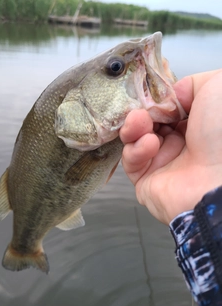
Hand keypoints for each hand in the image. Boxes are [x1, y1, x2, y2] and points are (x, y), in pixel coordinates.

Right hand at [119, 69, 221, 224]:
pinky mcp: (146, 181)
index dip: (156, 101)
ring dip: (134, 127)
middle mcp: (181, 145)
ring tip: (140, 122)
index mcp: (197, 125)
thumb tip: (172, 97)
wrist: (218, 181)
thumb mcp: (217, 87)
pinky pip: (131, 162)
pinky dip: (136, 149)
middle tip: (143, 108)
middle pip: (148, 123)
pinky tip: (149, 144)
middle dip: (142, 112)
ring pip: (135, 140)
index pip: (167, 109)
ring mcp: (163, 164)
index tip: (152, 95)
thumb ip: (192, 83)